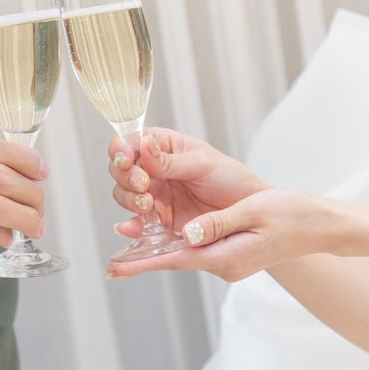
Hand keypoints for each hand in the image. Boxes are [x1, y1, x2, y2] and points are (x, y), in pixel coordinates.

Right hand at [107, 127, 267, 236]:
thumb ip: (170, 160)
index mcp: (163, 146)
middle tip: (143, 184)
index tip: (127, 160)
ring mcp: (154, 194)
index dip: (121, 149)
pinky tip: (133, 228)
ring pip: (124, 194)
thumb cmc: (231, 179)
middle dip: (126, 176)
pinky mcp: (158, 219)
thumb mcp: (202, 164)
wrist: (248, 216)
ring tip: (148, 205)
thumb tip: (143, 145)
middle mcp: (154, 169)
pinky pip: (137, 222)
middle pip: (120, 169)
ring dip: (128, 198)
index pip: (130, 141)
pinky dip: (131, 226)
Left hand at [107, 188, 335, 279]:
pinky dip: (177, 247)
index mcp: (227, 256)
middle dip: (145, 260)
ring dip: (158, 253)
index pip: (176, 260)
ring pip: (184, 255)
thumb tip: (188, 234)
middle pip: (175, 261)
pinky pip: (197, 251)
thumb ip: (218, 223)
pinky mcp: (230, 254)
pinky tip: (163, 242)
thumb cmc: (290, 215)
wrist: (317, 226)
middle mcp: (224, 264)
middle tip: (114, 264)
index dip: (144, 262)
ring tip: (129, 251)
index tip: (117, 267)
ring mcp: (228, 261)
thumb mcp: (253, 213)